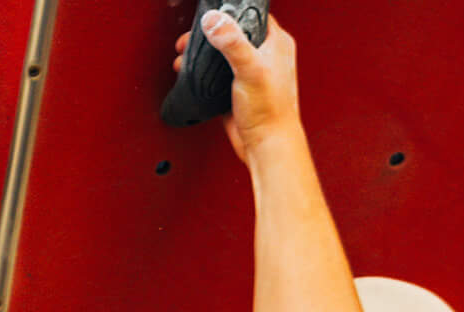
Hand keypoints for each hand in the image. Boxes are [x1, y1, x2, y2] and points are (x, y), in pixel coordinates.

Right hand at [176, 11, 299, 162]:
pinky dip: (205, 74)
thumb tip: (214, 20)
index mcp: (276, 43)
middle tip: (194, 36)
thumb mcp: (250, 68)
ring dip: (205, 54)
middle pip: (234, 33)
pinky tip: (193, 73)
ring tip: (187, 53)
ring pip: (224, 54)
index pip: (253, 14)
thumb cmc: (270, 113)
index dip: (232, 12)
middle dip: (211, 34)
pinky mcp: (238, 91)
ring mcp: (250, 74)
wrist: (265, 147)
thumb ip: (232, 42)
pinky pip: (218, 75)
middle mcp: (265, 56)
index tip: (214, 14)